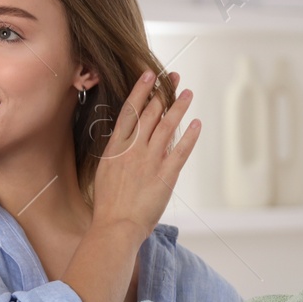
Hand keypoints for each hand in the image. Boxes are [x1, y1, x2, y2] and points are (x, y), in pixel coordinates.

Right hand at [89, 68, 198, 238]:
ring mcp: (150, 161)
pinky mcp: (166, 175)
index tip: (149, 75)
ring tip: (187, 92)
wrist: (115, 226)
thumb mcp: (105, 172)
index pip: (130, 111)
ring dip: (178, 107)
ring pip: (166, 127)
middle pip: (150, 113)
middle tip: (174, 77)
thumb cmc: (108, 205)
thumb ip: (118, 154)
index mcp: (116, 147)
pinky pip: (180, 151)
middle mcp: (133, 149)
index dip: (140, 90)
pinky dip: (189, 136)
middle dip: (163, 92)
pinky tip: (196, 123)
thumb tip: (129, 141)